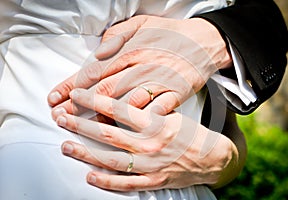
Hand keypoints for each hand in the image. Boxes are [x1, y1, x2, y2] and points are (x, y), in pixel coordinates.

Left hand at [48, 15, 231, 117]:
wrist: (203, 41)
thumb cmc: (168, 33)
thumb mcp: (141, 23)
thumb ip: (117, 36)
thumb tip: (98, 52)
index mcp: (131, 50)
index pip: (95, 70)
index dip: (72, 85)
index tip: (55, 99)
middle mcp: (143, 67)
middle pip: (106, 90)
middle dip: (80, 105)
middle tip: (60, 117)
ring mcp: (160, 83)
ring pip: (127, 105)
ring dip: (104, 118)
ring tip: (82, 129)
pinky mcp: (176, 95)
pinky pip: (155, 112)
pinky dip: (139, 124)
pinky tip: (123, 135)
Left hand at [55, 88, 240, 190]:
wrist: (211, 158)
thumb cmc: (189, 132)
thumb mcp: (172, 114)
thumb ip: (148, 109)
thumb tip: (119, 103)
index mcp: (156, 123)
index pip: (119, 108)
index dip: (95, 100)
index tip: (76, 95)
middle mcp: (150, 143)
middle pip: (109, 133)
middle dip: (81, 124)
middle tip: (60, 118)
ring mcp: (151, 164)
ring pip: (112, 160)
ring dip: (86, 153)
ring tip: (65, 145)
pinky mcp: (153, 181)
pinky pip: (126, 184)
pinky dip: (106, 182)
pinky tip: (89, 175)